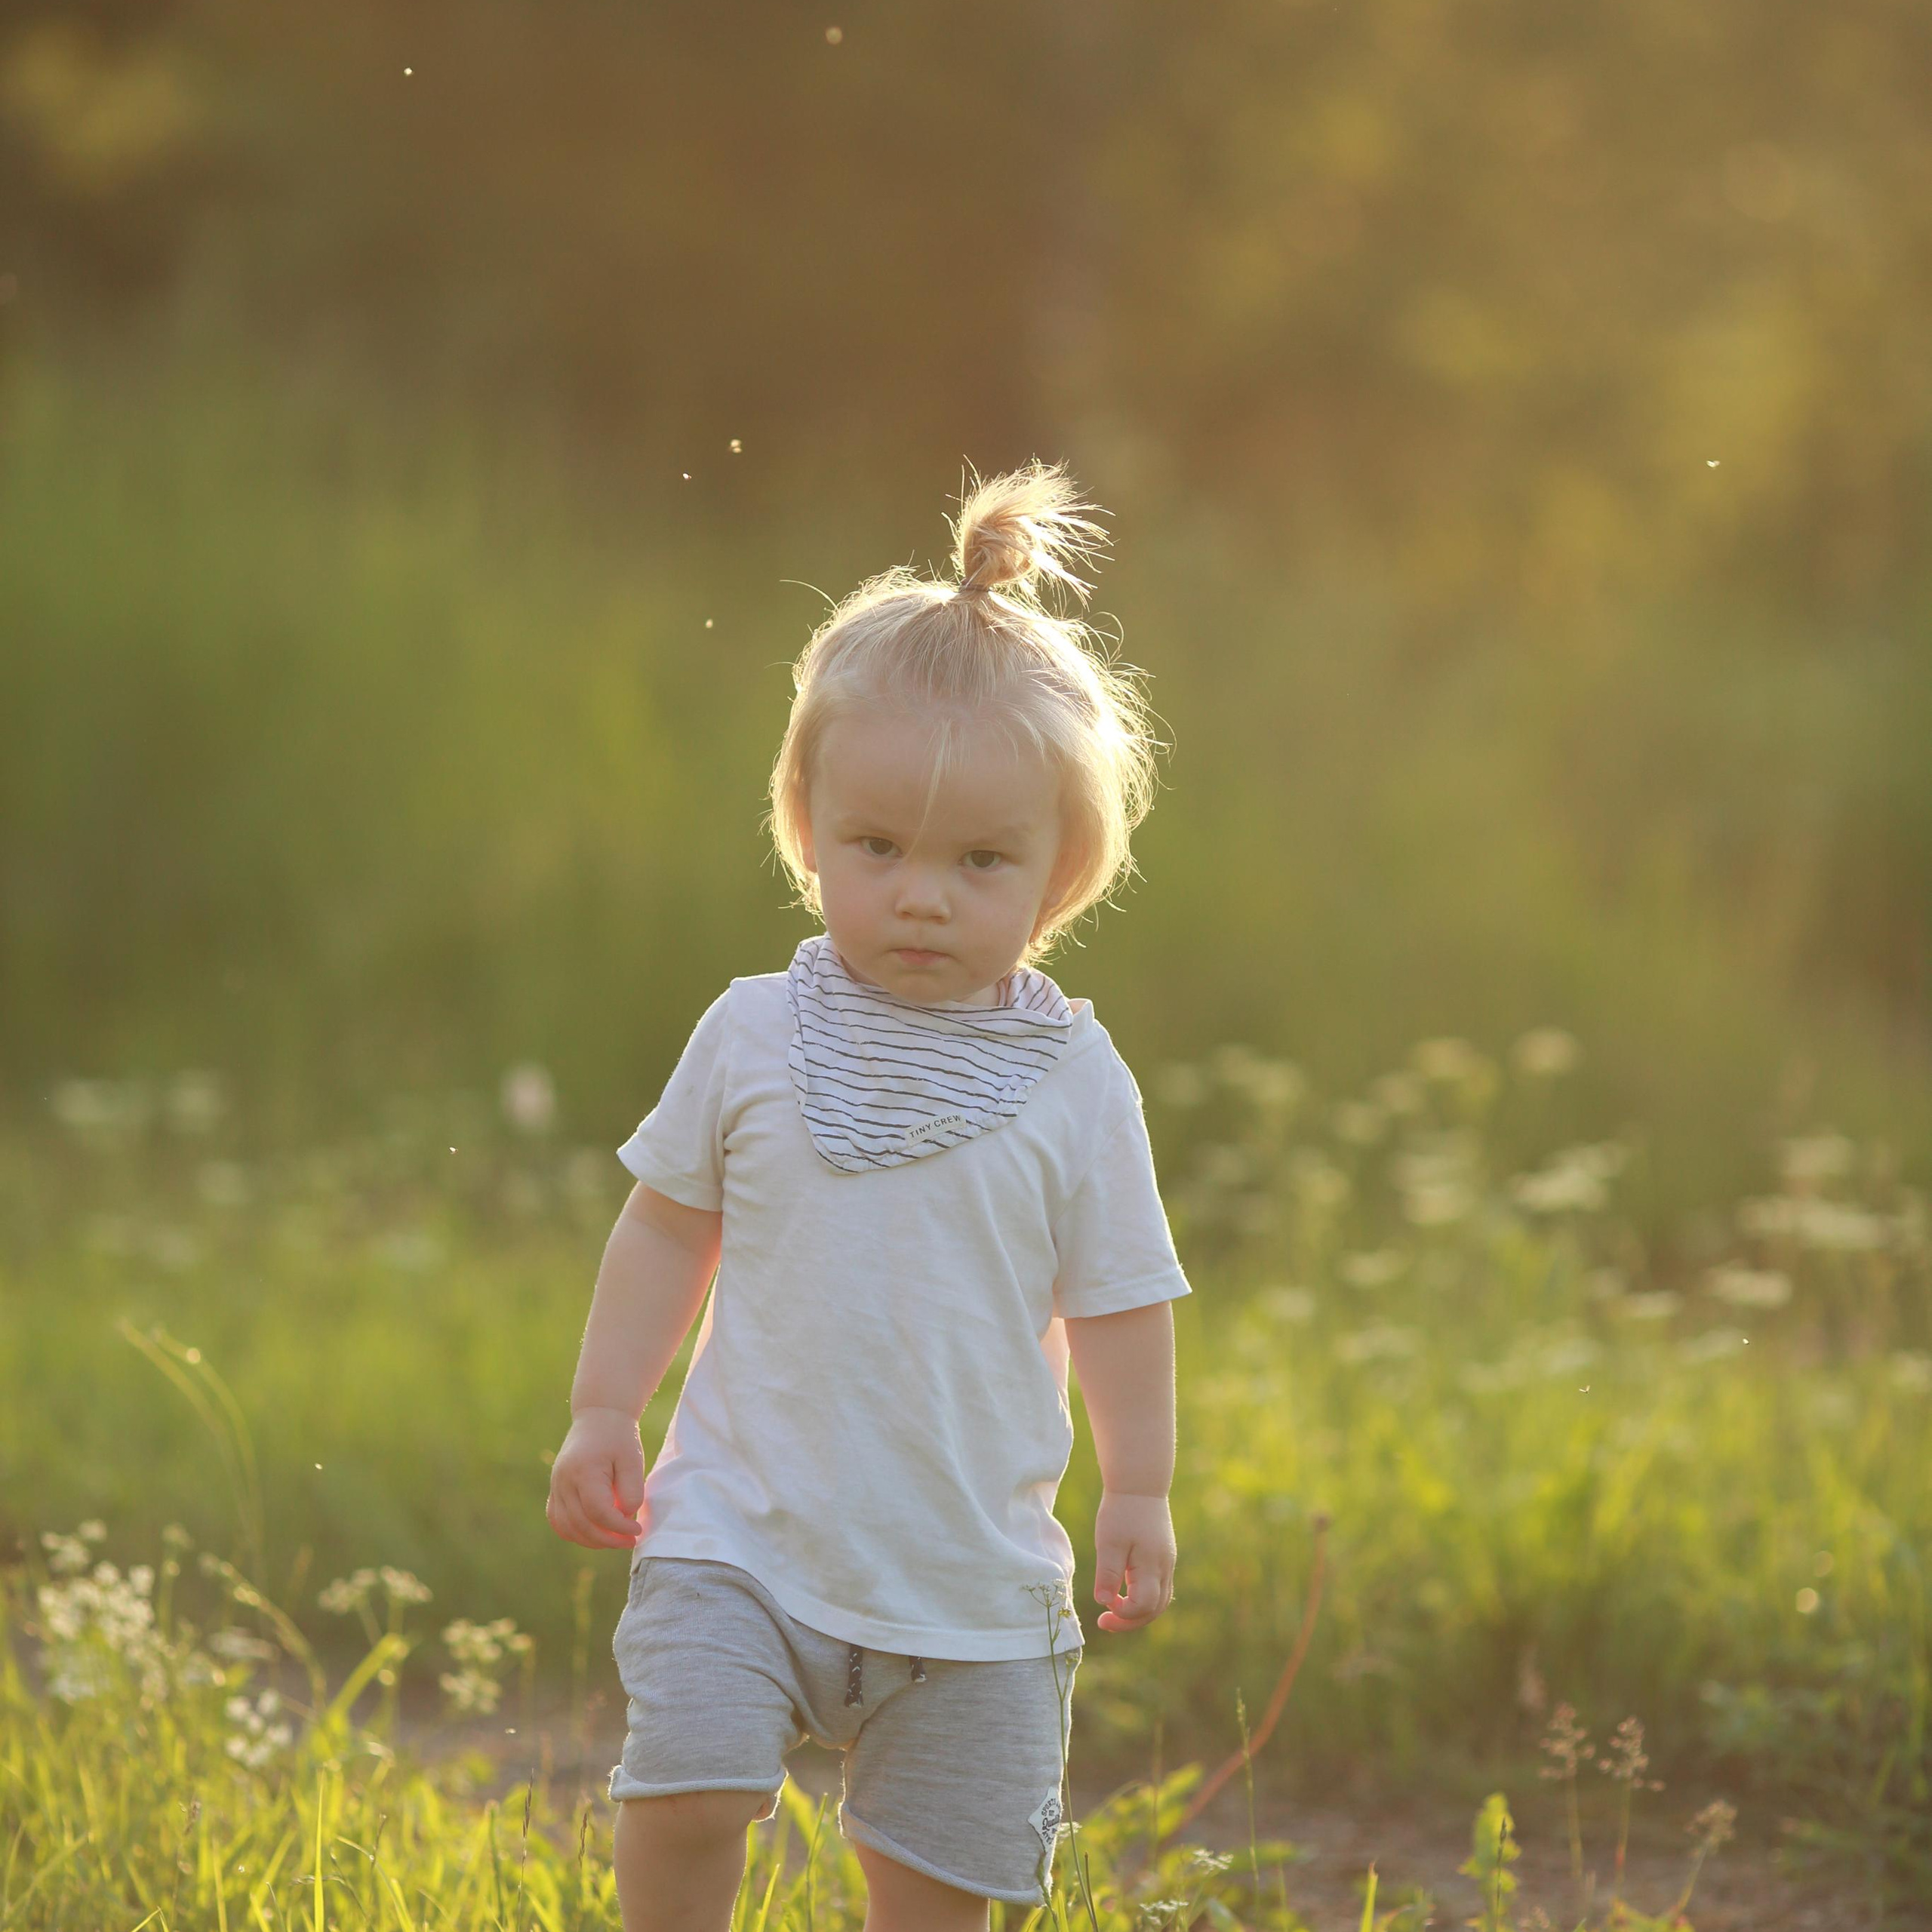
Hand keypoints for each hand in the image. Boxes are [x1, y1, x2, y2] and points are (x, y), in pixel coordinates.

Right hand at [546, 1406, 647, 1549]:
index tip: (637, 1530)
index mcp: (584, 1470)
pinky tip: (597, 1534)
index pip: (598, 1512)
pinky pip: (558, 1521)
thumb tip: (624, 1519)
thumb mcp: (632, 1460)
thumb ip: (631, 1491)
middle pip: (581, 1524)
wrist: (598, 1417)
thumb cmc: (619, 1438)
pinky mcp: (555, 1490)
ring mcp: (556, 1486)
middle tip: (630, 1541)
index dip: (618, 1527)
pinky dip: (575, 1533)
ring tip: (615, 1540)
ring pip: (567, 1528)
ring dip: (591, 1540)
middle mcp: (564, 1480)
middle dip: (608, 1539)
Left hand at [1092, 1490, 1175, 1633]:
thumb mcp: (1109, 1542)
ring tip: (1113, 1613)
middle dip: (1129, 1621)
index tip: (1103, 1606)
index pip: (1143, 1606)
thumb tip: (1104, 1603)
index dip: (1123, 1613)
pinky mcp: (1163, 1557)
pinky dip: (1143, 1599)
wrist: (1139, 1484)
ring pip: (1159, 1601)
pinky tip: (1124, 1594)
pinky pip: (1158, 1588)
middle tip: (1103, 1622)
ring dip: (1138, 1613)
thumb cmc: (1121, 1511)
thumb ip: (1108, 1573)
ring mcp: (1166, 1563)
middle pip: (1154, 1610)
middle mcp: (1164, 1568)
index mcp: (1152, 1565)